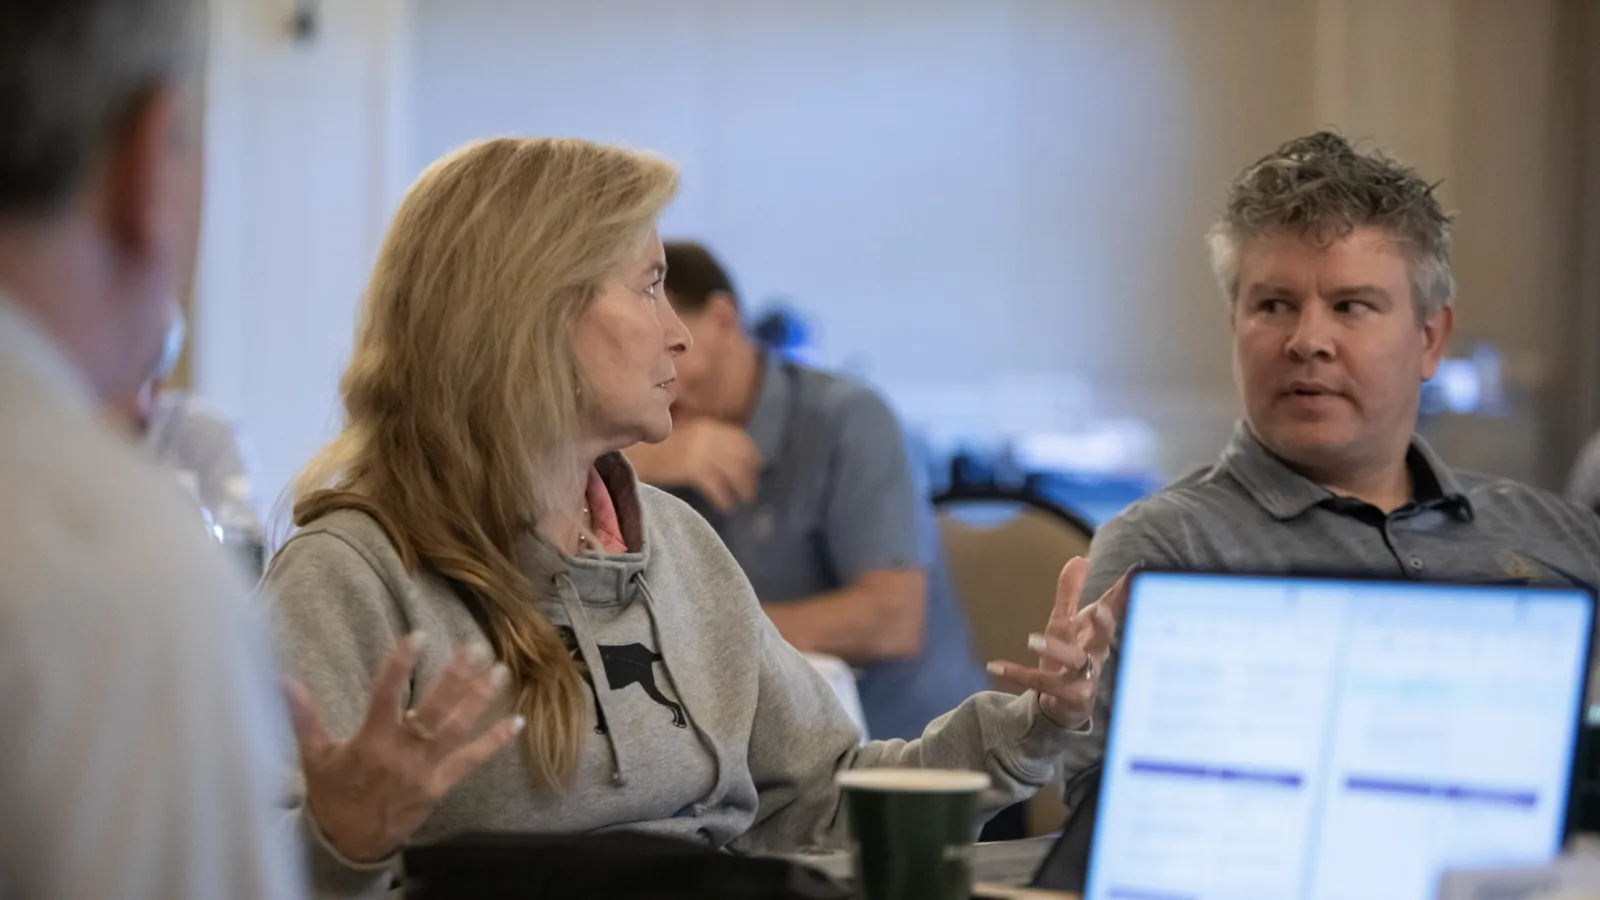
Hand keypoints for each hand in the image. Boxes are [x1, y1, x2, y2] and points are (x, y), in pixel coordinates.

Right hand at [284, 634, 525, 862]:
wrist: (348, 843)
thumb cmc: (332, 794)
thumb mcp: (313, 756)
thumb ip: (302, 715)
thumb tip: (283, 679)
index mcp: (370, 740)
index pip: (386, 695)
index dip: (401, 666)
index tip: (417, 637)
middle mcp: (402, 752)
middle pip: (433, 709)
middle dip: (455, 678)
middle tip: (475, 648)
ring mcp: (425, 769)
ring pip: (457, 730)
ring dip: (480, 700)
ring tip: (499, 671)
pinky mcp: (441, 785)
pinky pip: (472, 760)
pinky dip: (495, 741)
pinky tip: (517, 721)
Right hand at [628, 417, 760, 512]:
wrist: (631, 449)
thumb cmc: (654, 446)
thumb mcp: (683, 434)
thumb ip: (703, 440)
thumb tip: (724, 456)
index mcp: (706, 426)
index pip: (739, 438)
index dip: (751, 454)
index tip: (756, 467)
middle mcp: (707, 436)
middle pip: (740, 456)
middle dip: (749, 474)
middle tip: (751, 490)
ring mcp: (699, 451)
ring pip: (732, 471)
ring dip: (742, 488)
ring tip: (743, 500)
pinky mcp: (690, 468)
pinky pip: (716, 485)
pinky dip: (723, 497)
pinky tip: (726, 505)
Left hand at [987, 558, 1133, 729]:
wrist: (1064, 707)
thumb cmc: (1069, 658)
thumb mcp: (1066, 623)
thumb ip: (1071, 592)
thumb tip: (1079, 558)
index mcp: (1097, 634)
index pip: (1114, 609)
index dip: (1125, 591)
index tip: (1137, 569)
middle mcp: (1095, 655)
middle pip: (1104, 638)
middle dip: (1104, 624)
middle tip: (1099, 609)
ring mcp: (1083, 678)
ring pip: (1075, 663)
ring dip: (1056, 650)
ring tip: (1032, 639)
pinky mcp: (1066, 697)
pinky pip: (1041, 683)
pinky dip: (1018, 674)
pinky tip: (995, 665)